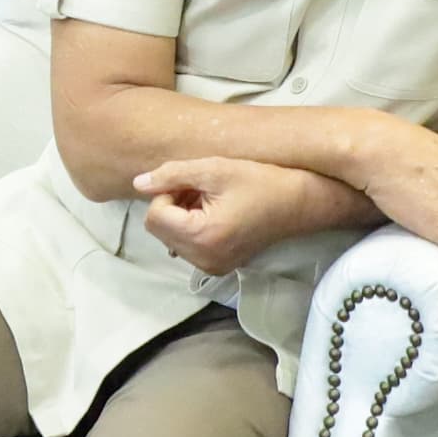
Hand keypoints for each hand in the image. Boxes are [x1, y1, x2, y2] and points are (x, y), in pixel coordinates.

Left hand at [133, 155, 336, 277]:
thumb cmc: (260, 181)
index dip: (168, 193)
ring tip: (210, 199)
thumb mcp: (214, 169)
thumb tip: (137, 183)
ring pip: (170, 238)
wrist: (300, 203)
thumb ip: (172, 174)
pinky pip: (187, 247)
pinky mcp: (218, 267)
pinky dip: (192, 228)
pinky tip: (215, 213)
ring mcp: (211, 267)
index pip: (154, 216)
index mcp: (202, 237)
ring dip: (182, 216)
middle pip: (159, 230)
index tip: (194, 182)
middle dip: (173, 205)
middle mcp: (203, 260)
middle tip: (202, 189)